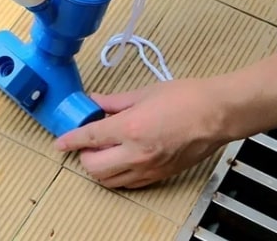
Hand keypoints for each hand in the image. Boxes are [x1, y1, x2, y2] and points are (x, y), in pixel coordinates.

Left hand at [54, 79, 227, 188]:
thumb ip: (115, 101)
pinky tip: (122, 157)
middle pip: (94, 168)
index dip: (70, 140)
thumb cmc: (185, 98)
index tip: (60, 141)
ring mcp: (148, 169)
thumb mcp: (145, 92)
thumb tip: (95, 101)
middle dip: (83, 156)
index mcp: (130, 128)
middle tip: (86, 141)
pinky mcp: (160, 176)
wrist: (217, 114)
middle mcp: (135, 154)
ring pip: (110, 181)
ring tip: (103, 149)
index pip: (89, 138)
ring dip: (99, 167)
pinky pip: (129, 183)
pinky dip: (118, 174)